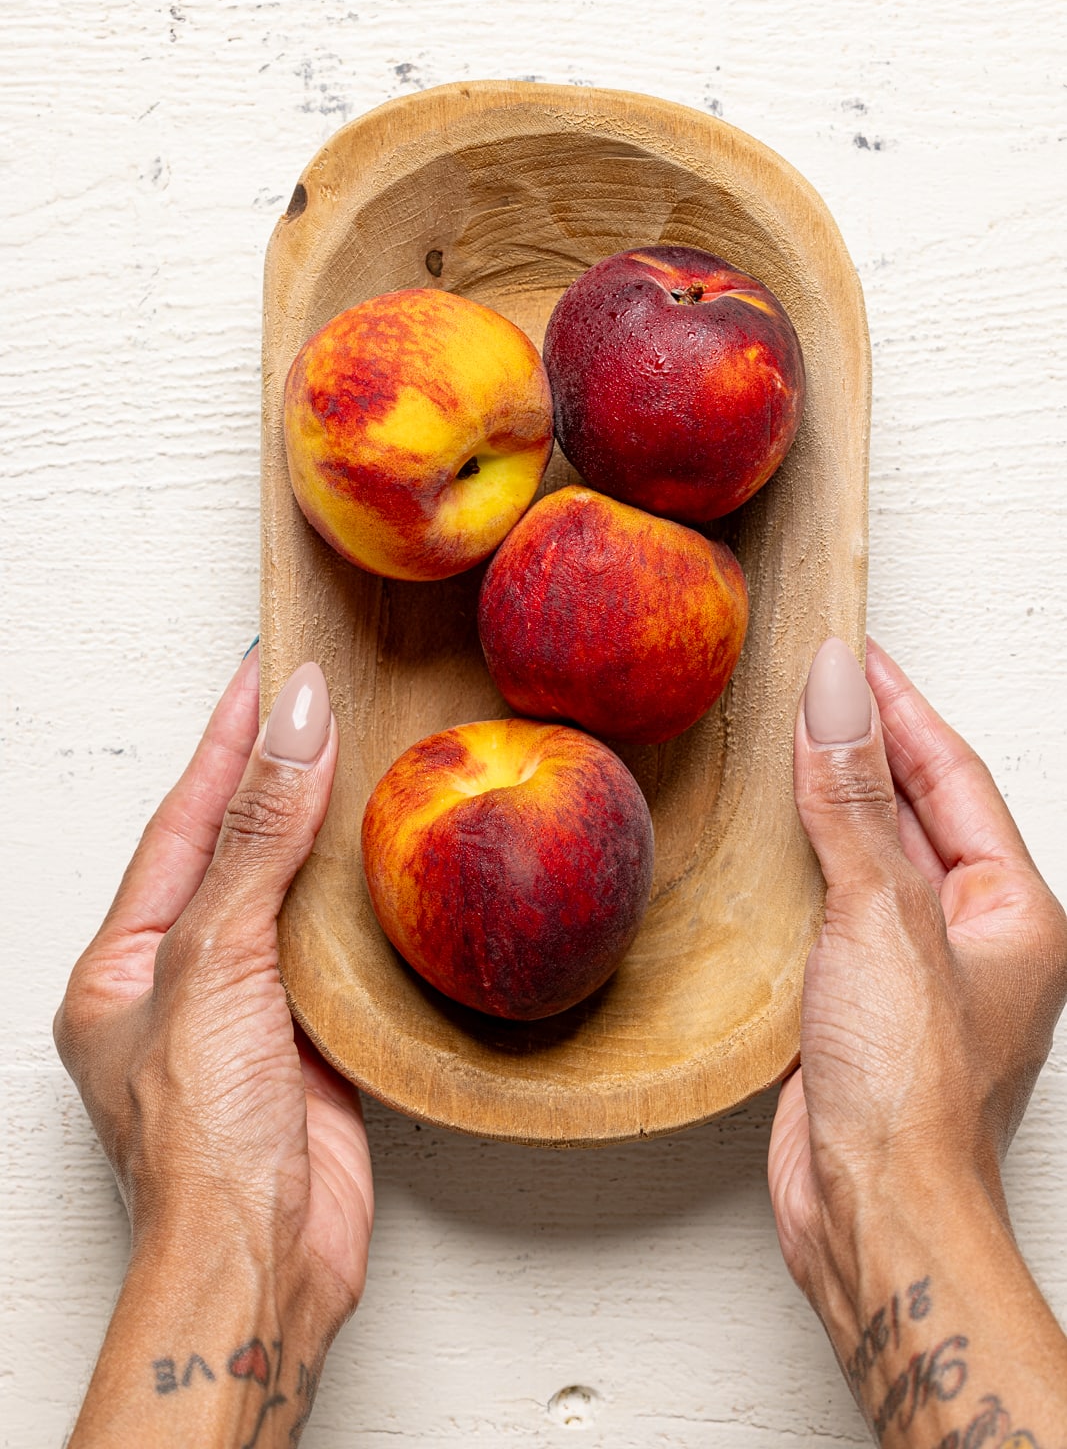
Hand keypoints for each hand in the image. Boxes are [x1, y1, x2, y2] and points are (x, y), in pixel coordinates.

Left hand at [55, 648, 372, 1445]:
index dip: (229, 740)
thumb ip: (255, 842)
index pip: (185, 820)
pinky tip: (389, 859)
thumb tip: (293, 730)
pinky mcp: (310, 1042)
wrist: (261, 1264)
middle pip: (232, 846)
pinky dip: (361, 895)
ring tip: (355, 751)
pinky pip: (334, 945)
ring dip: (321, 824)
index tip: (269, 670)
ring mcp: (248, 1011)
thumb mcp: (216, 964)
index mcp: (125, 961)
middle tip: (313, 693)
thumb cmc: (203, 1144)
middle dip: (270, 769)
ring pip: (288, 892)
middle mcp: (182, 980)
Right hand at [768, 637, 1066, 1441]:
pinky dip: (801, 866)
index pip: (954, 777)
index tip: (853, 655)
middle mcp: (974, 939)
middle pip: (917, 811)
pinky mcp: (861, 1006)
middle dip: (867, 745)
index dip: (900, 709)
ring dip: (829, 802)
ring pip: (872, 859)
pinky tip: (763, 847)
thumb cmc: (912, 1087)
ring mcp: (918, 974)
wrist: (876, 1213)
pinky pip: (834, 909)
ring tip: (783, 745)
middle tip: (812, 685)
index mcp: (1013, 911)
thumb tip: (837, 689)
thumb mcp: (882, 914)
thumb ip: (853, 799)